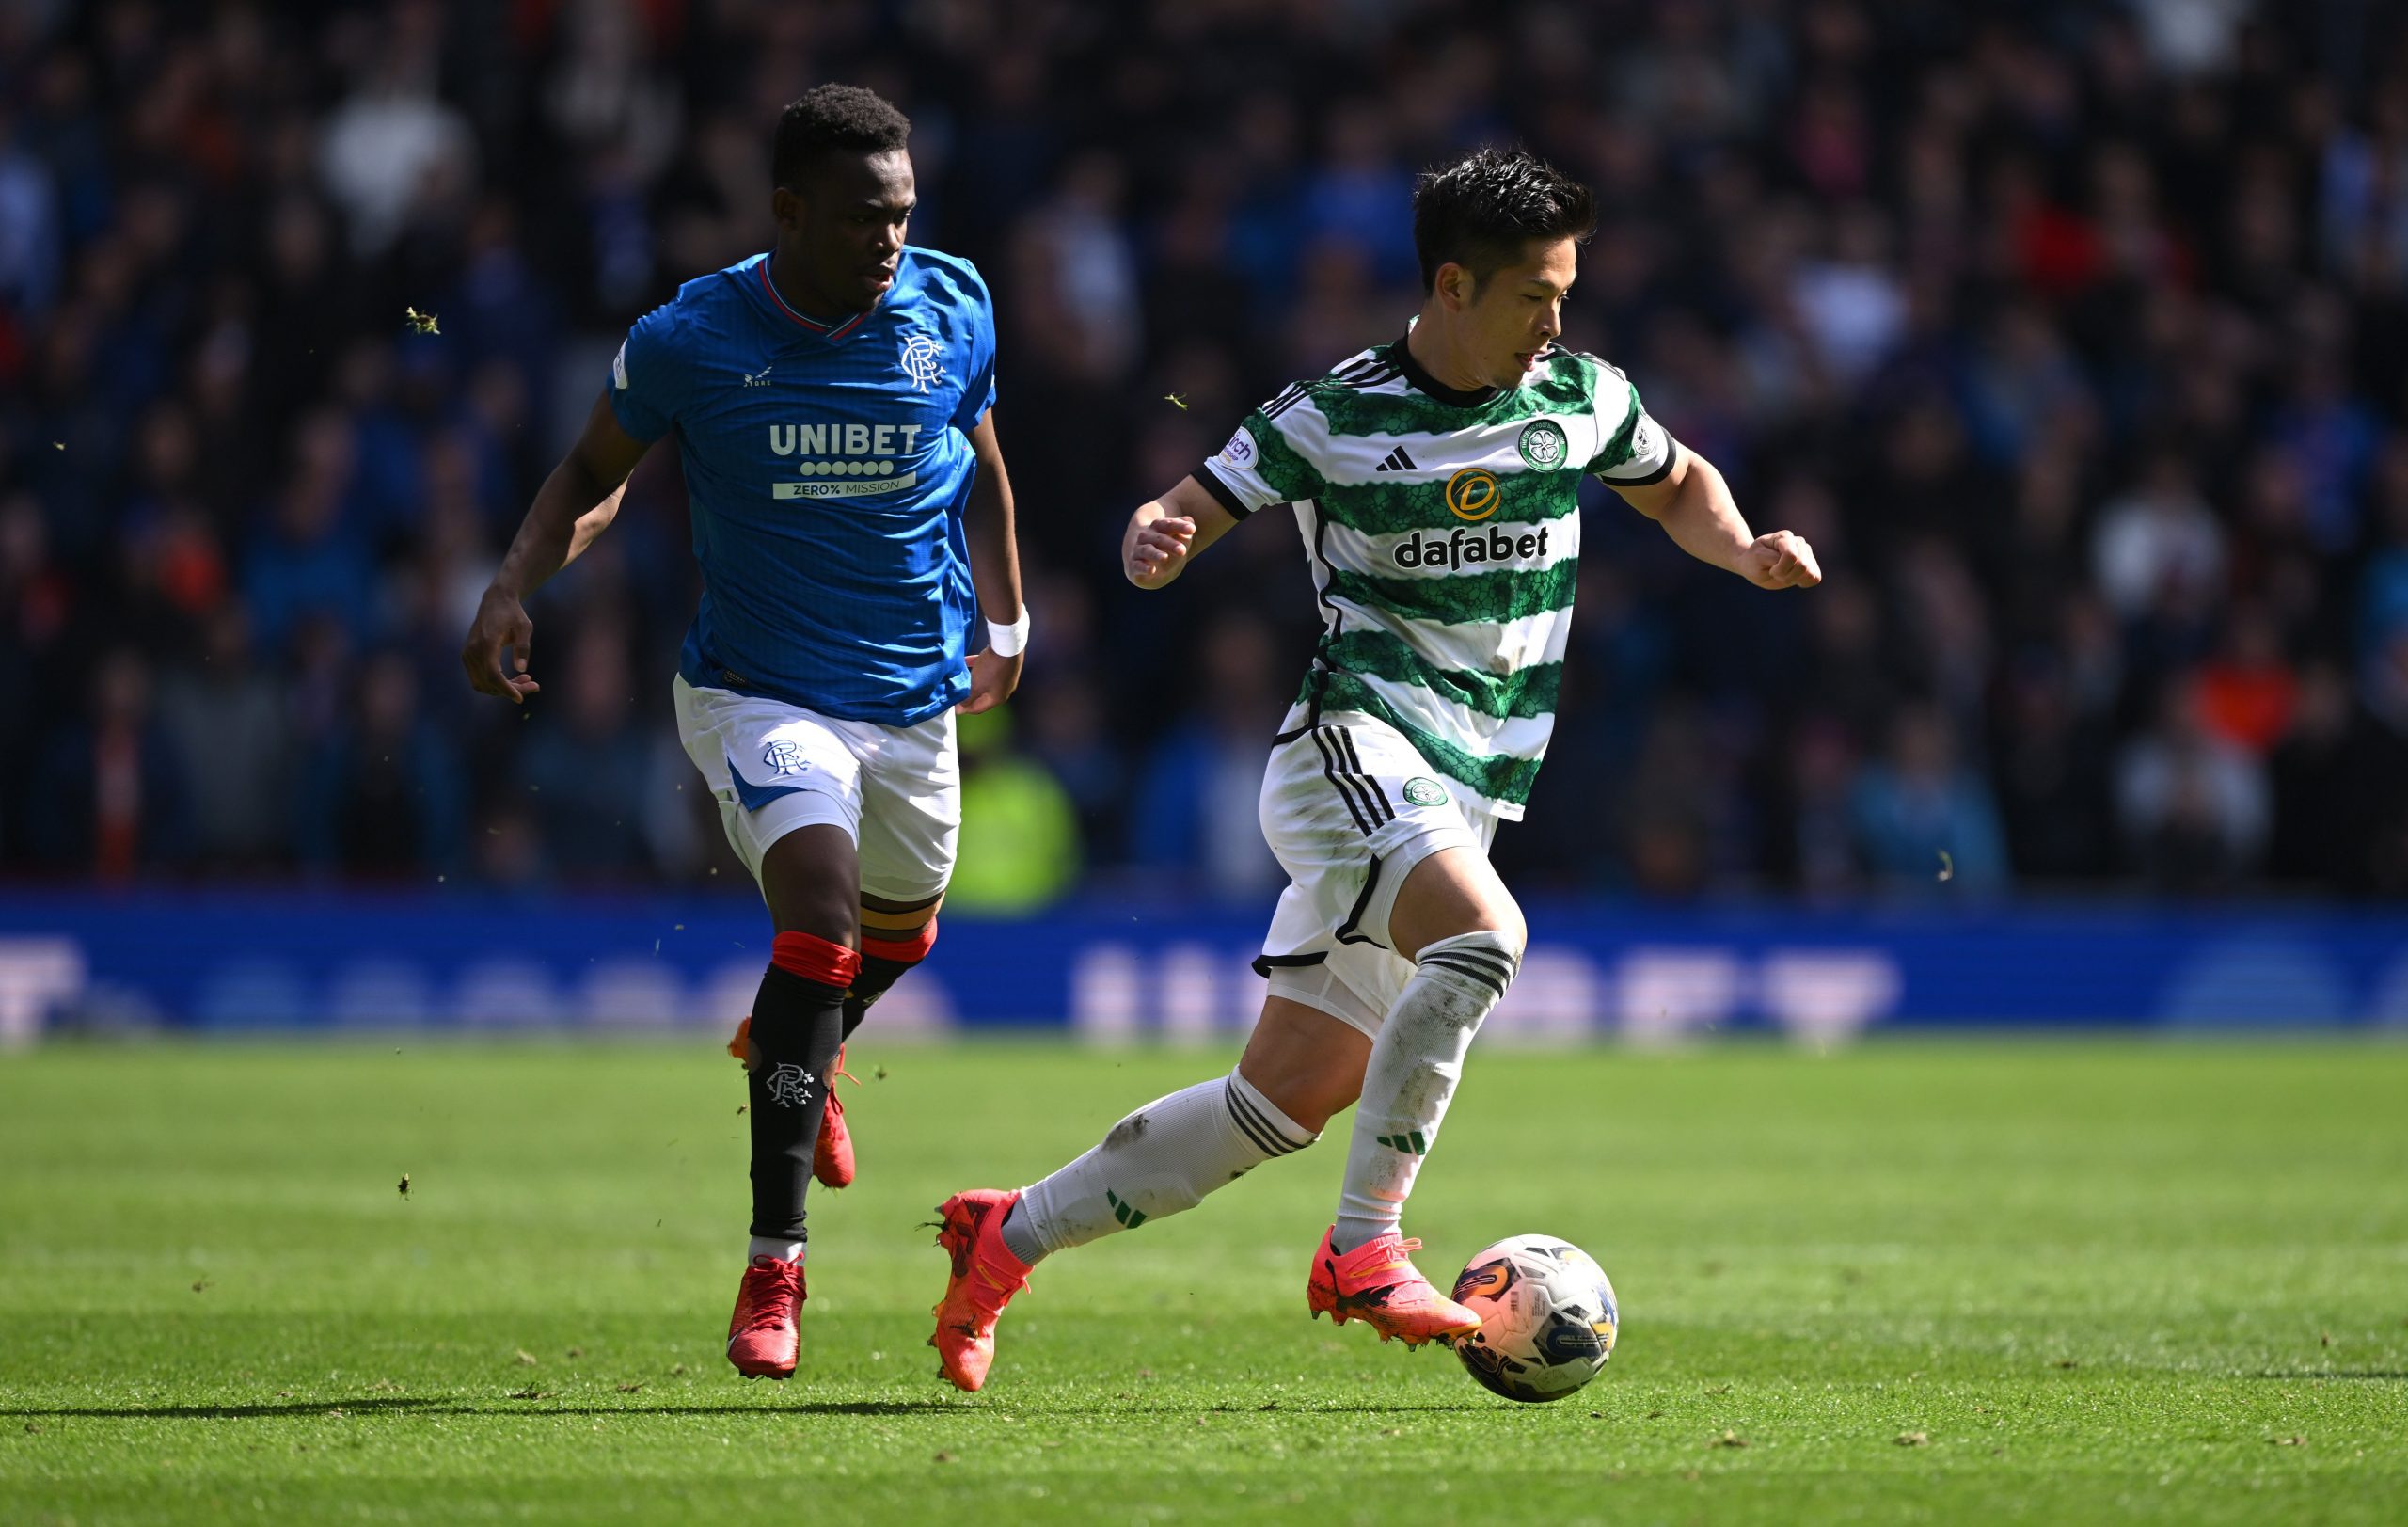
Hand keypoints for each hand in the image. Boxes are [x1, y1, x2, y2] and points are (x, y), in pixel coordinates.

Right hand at [462, 586, 539, 702]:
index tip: (520, 699)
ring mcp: (467, 654)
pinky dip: (496, 683)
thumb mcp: (525, 627)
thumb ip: (523, 647)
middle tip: (535, 686)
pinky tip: (516, 677)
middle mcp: (473, 650)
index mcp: (487, 642)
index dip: (505, 689)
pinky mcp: (467, 656)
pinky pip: (479, 678)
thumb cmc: (513, 613)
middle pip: (489, 682)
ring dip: (504, 688)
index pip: (493, 674)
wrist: (495, 601)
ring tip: (527, 680)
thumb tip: (521, 670)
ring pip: (483, 684)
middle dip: (511, 690)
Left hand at [956, 647, 1023, 714]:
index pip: (978, 709)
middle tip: (955, 691)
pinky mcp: (1003, 666)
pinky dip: (977, 668)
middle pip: (981, 696)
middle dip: (968, 694)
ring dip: (972, 681)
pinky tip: (966, 662)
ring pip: (984, 683)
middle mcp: (1002, 691)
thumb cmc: (991, 669)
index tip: (953, 706)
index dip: (964, 709)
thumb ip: (968, 698)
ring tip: (960, 678)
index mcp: (997, 699)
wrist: (1007, 646)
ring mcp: (1004, 678)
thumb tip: (960, 709)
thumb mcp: (976, 686)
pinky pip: (987, 670)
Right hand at [1126, 514, 1194, 587]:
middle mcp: (1146, 537)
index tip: (1192, 529)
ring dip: (1155, 554)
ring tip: (1164, 557)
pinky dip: (1143, 568)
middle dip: (1171, 544)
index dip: (1179, 526)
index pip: (1167, 524)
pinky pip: (1137, 566)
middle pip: (1158, 538)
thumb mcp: (1178, 538)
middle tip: (1182, 550)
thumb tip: (1190, 520)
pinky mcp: (1134, 566)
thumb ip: (1183, 529)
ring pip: (1146, 550)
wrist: (1150, 566)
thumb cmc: (1167, 548)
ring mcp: (1139, 551)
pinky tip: (1152, 570)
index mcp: (1157, 528)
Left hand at [1736, 530, 1821, 589]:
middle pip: (1802, 566)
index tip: (1771, 569)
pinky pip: (1816, 578)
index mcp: (1784, 537)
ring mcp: (1807, 552)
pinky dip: (1803, 582)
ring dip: (1794, 579)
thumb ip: (1775, 559)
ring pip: (1810, 573)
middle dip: (1786, 576)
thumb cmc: (1754, 561)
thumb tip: (1797, 561)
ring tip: (1783, 574)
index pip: (1791, 556)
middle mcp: (1799, 542)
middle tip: (1775, 573)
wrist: (1755, 564)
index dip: (1780, 569)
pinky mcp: (1812, 563)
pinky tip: (1793, 578)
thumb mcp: (1757, 560)